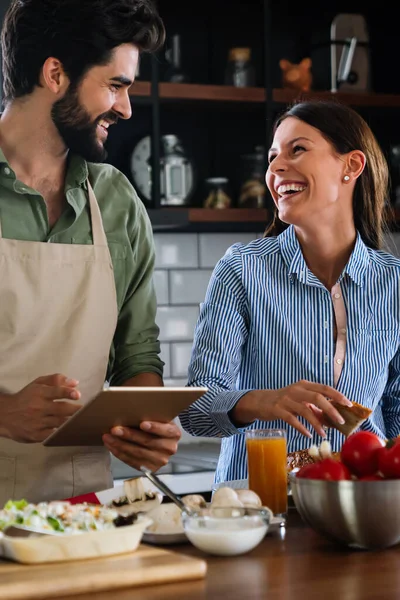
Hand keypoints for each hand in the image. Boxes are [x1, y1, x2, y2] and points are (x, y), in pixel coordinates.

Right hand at [0, 374, 80, 442]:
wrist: (5, 415)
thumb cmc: (26, 397)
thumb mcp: (37, 384)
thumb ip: (56, 380)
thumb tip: (75, 382)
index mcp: (39, 393)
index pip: (55, 391)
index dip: (67, 392)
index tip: (77, 395)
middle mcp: (38, 407)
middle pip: (61, 409)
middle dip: (76, 410)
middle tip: (88, 410)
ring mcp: (37, 422)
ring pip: (59, 422)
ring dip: (72, 422)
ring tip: (84, 420)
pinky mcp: (36, 435)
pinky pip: (52, 435)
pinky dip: (63, 433)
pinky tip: (72, 431)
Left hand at [102, 421, 180, 471]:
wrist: (160, 440)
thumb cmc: (156, 425)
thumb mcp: (158, 417)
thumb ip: (150, 415)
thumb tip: (131, 409)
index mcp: (174, 433)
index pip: (165, 430)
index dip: (154, 427)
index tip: (142, 423)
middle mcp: (169, 448)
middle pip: (147, 442)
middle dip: (129, 435)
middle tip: (115, 429)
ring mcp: (160, 460)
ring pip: (137, 453)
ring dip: (120, 445)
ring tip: (108, 437)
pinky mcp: (150, 468)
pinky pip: (132, 461)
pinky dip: (120, 453)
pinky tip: (111, 445)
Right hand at [234, 380, 352, 437]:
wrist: (260, 401)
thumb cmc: (284, 402)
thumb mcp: (300, 401)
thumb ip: (314, 408)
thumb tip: (332, 420)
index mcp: (304, 385)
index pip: (324, 388)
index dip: (338, 395)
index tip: (349, 405)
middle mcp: (296, 390)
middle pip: (317, 397)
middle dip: (331, 410)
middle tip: (341, 421)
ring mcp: (286, 399)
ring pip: (306, 410)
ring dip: (317, 423)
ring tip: (324, 434)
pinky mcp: (278, 410)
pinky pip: (292, 419)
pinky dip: (302, 428)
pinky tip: (309, 434)